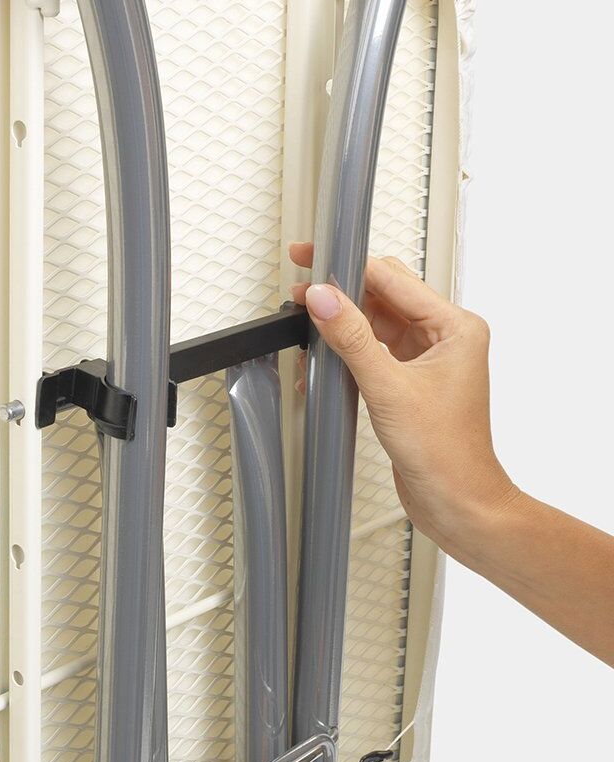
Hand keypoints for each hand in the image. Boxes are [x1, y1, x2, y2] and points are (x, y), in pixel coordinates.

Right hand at [288, 241, 519, 564]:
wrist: (458, 502)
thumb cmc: (446, 453)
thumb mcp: (389, 388)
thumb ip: (351, 338)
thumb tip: (323, 299)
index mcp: (456, 328)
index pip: (394, 279)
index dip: (350, 266)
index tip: (315, 259)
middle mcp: (444, 339)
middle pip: (384, 296)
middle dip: (341, 291)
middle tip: (303, 284)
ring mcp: (426, 361)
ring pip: (374, 324)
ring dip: (341, 324)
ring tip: (305, 321)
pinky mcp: (408, 383)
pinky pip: (372, 353)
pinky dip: (345, 354)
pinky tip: (320, 360)